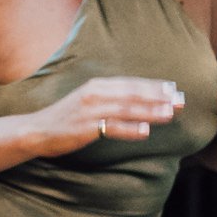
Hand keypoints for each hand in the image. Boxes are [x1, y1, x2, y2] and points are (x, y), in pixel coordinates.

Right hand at [33, 77, 186, 157]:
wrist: (36, 130)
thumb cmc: (65, 117)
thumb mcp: (87, 100)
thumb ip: (109, 98)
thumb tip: (137, 100)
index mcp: (96, 86)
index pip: (130, 84)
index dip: (153, 86)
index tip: (174, 89)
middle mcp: (94, 94)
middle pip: (132, 94)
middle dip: (158, 97)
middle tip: (180, 100)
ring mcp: (89, 111)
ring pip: (126, 109)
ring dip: (150, 111)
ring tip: (170, 114)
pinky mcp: (84, 128)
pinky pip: (111, 128)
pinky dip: (129, 129)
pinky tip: (145, 132)